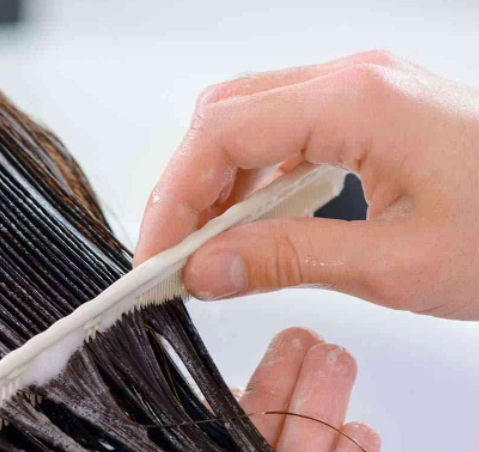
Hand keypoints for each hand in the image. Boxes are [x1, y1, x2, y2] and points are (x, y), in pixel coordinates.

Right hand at [133, 50, 478, 319]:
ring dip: (217, 182)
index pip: (222, 133)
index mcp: (360, 101)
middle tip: (172, 256)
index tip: (155, 258)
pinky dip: (254, 176)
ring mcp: (365, 89)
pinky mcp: (374, 111)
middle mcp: (356, 79)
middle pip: (224, 115)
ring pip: (249, 118)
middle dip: (186, 187)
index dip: (174, 198)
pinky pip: (286, 130)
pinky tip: (252, 223)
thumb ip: (286, 261)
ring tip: (207, 247)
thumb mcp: (396, 265)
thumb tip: (204, 269)